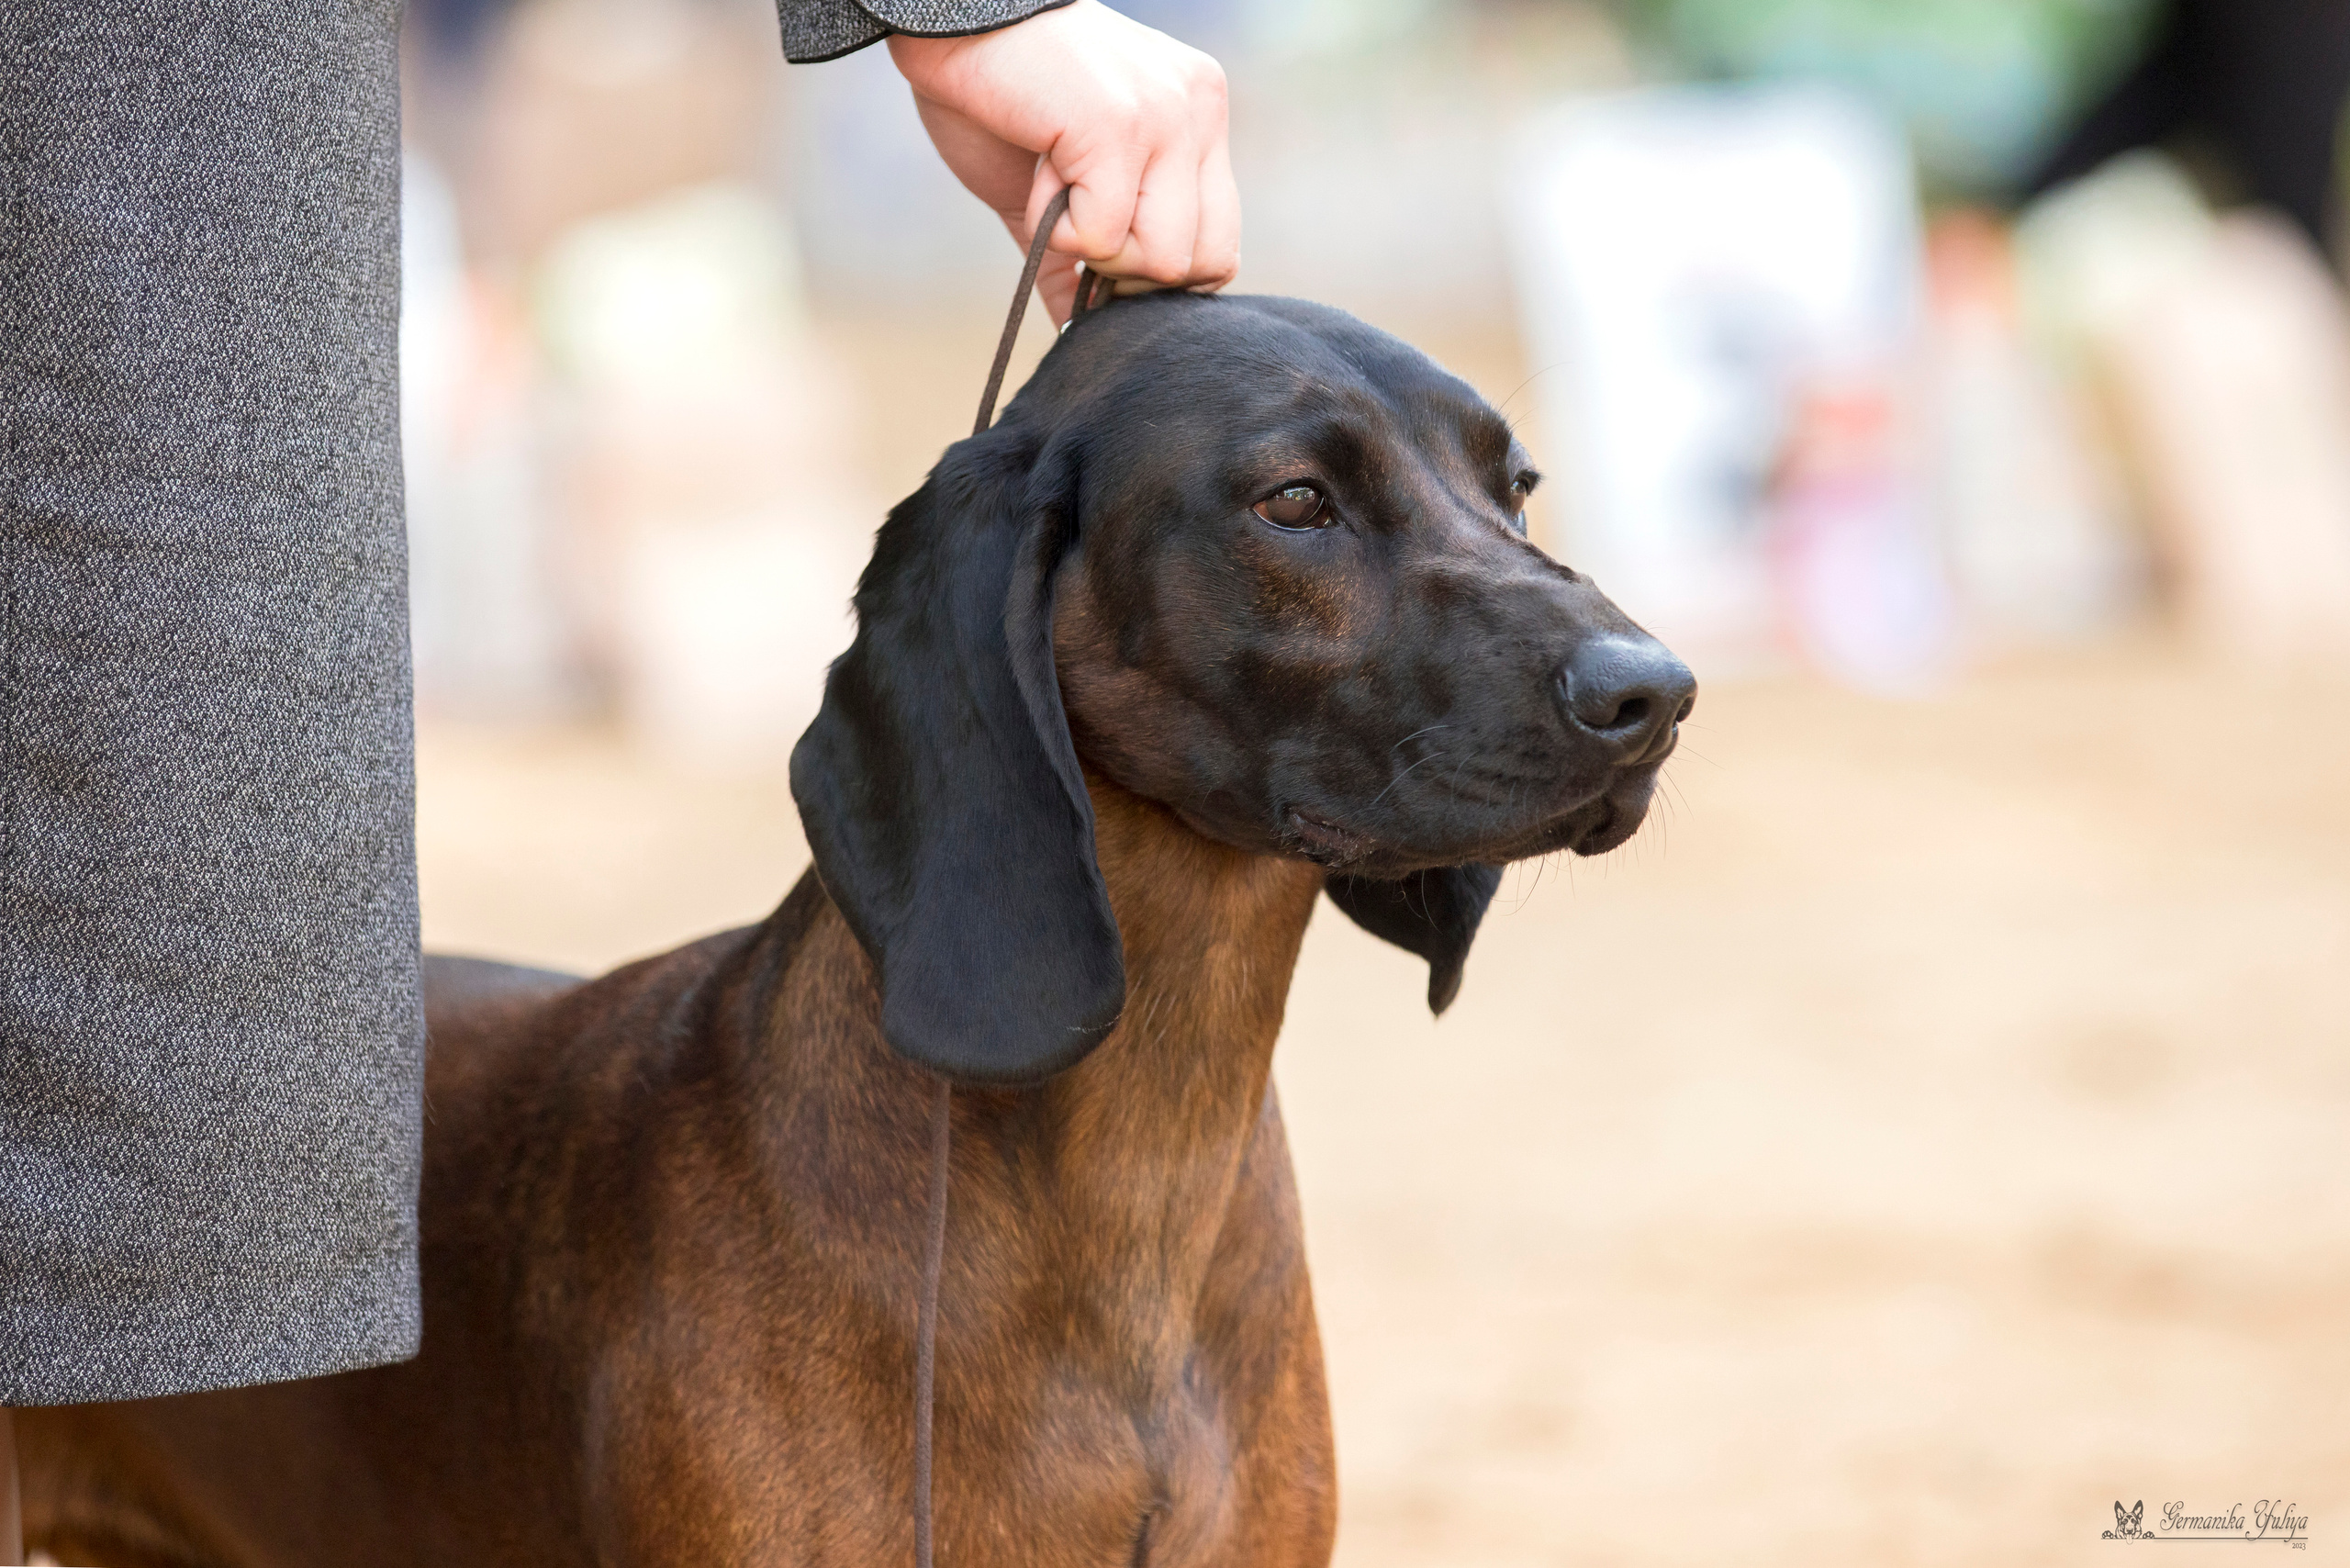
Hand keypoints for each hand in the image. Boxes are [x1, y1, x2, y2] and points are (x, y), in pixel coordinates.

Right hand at [889, 0, 1238, 322]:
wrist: (945, 19)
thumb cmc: (995, 96)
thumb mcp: (1058, 185)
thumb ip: (1085, 252)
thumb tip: (1080, 332)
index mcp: (1197, 118)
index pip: (1222, 245)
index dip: (1159, 274)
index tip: (1101, 249)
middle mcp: (1198, 112)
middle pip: (1207, 264)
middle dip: (1130, 269)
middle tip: (1075, 218)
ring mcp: (1167, 116)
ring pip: (1163, 259)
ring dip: (1092, 244)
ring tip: (1054, 179)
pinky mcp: (1123, 126)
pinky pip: (1106, 235)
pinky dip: (1058, 226)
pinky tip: (1040, 167)